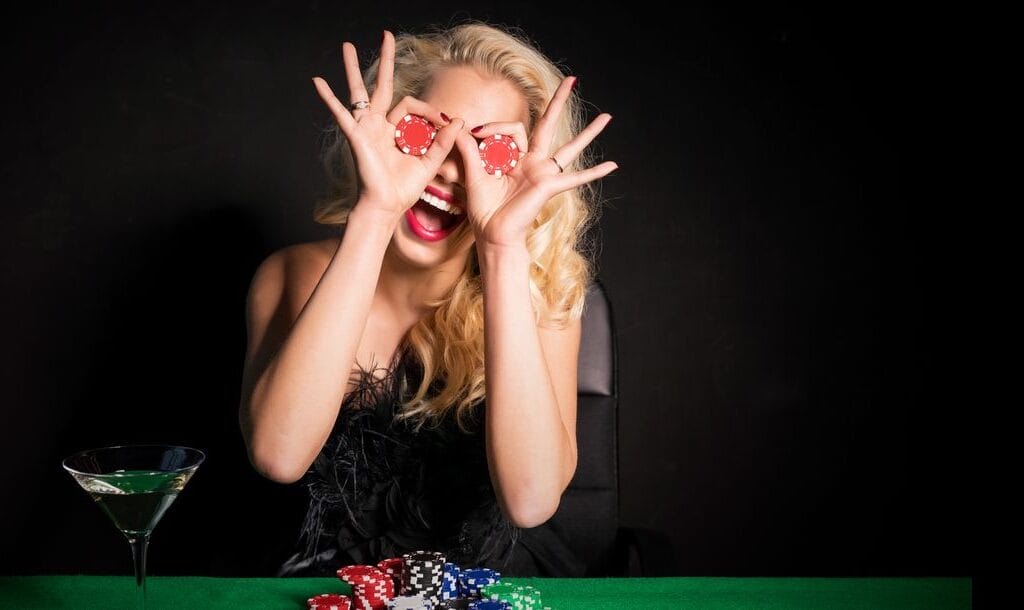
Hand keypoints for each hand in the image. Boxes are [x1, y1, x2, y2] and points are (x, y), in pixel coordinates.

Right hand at [311, 31, 465, 220]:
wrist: (387, 206)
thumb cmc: (405, 189)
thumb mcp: (431, 162)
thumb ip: (444, 141)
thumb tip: (460, 120)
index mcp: (397, 130)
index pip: (413, 106)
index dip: (431, 111)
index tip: (446, 123)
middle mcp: (379, 124)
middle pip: (381, 85)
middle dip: (385, 60)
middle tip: (387, 35)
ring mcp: (366, 128)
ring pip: (358, 91)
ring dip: (352, 68)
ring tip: (347, 45)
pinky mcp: (356, 136)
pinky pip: (341, 114)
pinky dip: (328, 99)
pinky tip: (317, 81)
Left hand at [452, 76, 617, 247]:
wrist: (492, 234)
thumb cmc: (484, 210)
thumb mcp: (472, 174)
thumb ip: (468, 150)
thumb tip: (457, 125)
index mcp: (515, 158)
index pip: (513, 127)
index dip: (495, 126)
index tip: (476, 133)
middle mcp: (533, 162)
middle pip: (549, 125)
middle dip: (559, 102)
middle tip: (572, 79)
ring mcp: (544, 173)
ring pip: (570, 147)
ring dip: (590, 132)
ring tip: (607, 117)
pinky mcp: (549, 186)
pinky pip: (576, 177)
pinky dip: (594, 172)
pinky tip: (613, 165)